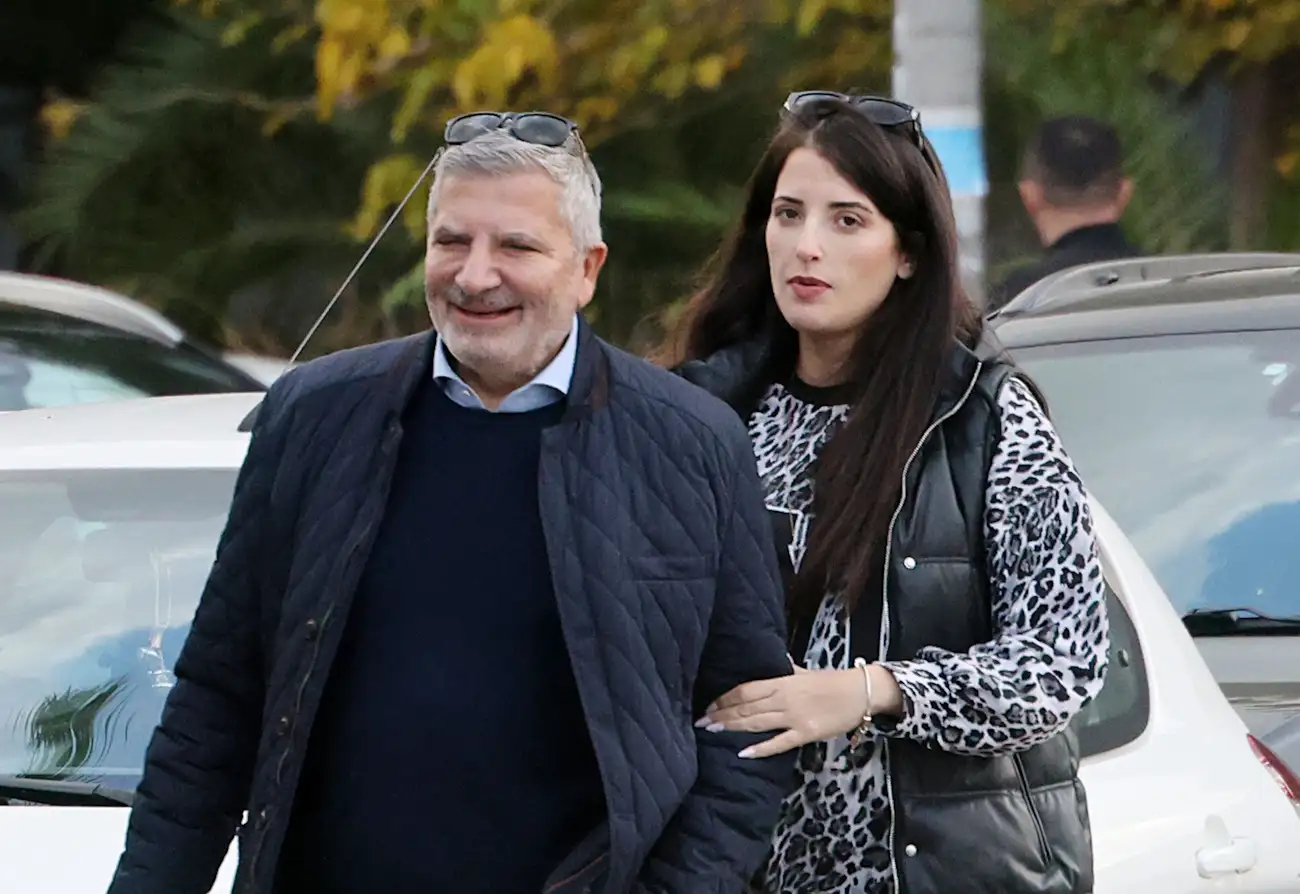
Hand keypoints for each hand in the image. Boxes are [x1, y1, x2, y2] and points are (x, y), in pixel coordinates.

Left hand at [695, 666, 868, 758]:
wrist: (860, 692)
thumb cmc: (831, 681)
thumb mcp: (804, 671)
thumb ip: (786, 668)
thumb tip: (774, 659)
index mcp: (783, 682)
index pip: (745, 690)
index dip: (725, 698)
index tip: (708, 706)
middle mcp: (784, 698)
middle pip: (746, 707)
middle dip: (722, 714)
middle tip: (701, 722)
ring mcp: (795, 717)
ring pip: (757, 723)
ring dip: (733, 727)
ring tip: (713, 730)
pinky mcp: (807, 733)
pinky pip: (780, 742)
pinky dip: (761, 748)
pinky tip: (744, 752)